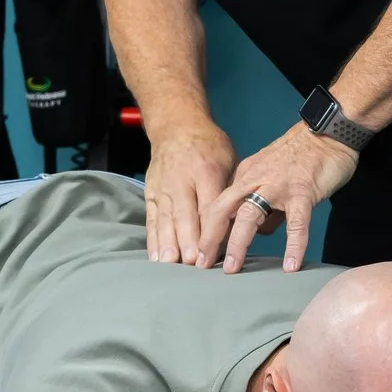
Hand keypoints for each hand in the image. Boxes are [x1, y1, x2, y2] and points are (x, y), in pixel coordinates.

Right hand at [144, 127, 236, 264]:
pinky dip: (153, 240)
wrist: (177, 127)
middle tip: (192, 264)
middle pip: (185, 214)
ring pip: (166, 219)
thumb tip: (241, 227)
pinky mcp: (151, 194)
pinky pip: (152, 219)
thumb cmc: (210, 148)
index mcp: (207, 171)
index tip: (215, 252)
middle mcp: (182, 180)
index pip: (210, 206)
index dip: (212, 230)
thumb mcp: (229, 162)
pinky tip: (157, 258)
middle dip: (188, 240)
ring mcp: (164, 188)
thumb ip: (232, 192)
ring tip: (172, 264)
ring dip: (168, 243)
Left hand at [200, 125, 360, 272]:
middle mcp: (256, 179)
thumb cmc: (303, 157)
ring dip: (238, 244)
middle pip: (223, 209)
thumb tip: (259, 232)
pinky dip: (293, 246)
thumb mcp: (272, 176)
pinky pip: (296, 224)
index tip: (201, 251)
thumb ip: (263, 203)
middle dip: (210, 238)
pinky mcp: (303, 192)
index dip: (207, 228)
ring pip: (250, 216)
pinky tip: (290, 265)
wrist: (328, 133)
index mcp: (246, 175)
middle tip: (203, 264)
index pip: (219, 204)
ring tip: (233, 268)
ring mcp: (278, 185)